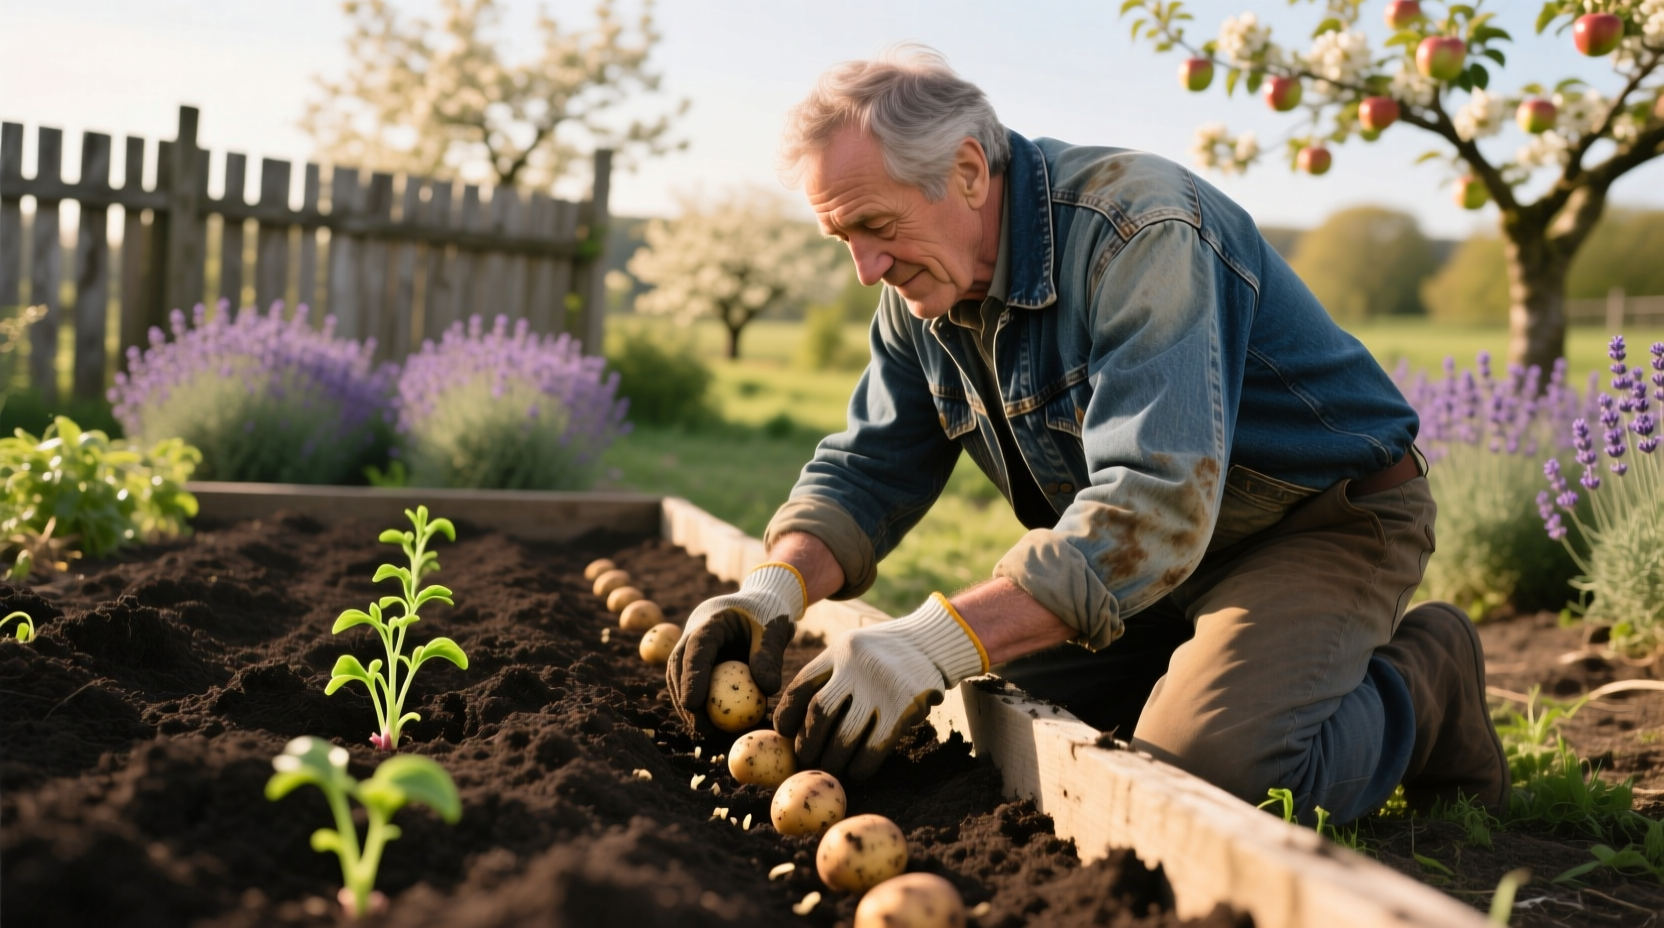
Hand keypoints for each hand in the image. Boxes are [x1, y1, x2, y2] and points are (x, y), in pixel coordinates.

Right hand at [666, 563, 806, 736]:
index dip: (691, 677)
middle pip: (678, 666)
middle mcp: (694, 632)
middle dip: (684, 698)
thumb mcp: (775, 628)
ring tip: (705, 730)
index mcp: (710, 620)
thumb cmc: (770, 613)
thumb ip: (770, 654)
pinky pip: (693, 681)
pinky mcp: (700, 659)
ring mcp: (693, 645)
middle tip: (700, 726)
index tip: (693, 705)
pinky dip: (699, 701)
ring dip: (687, 704)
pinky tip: (711, 722)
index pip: (695, 649)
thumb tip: (768, 689)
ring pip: (680, 676)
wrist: (764, 601)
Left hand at [774, 593, 987, 780]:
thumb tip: (799, 721)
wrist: (936, 642)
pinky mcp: (904, 707)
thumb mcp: (855, 648)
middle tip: (807, 760)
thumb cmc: (888, 654)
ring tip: (831, 770)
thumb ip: (831, 674)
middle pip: (820, 712)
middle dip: (809, 743)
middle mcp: (856, 666)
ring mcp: (881, 686)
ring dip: (833, 759)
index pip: (802, 685)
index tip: (784, 733)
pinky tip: (856, 773)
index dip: (788, 714)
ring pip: (844, 734)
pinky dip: (862, 765)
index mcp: (839, 651)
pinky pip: (875, 746)